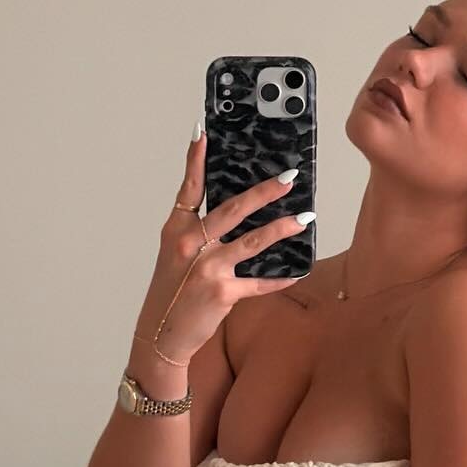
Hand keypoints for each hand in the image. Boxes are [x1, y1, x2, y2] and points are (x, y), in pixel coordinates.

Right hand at [136, 126, 311, 365]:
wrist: (161, 334)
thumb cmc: (171, 291)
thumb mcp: (176, 254)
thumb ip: (198, 231)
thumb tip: (234, 210)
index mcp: (176, 229)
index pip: (189, 188)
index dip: (196, 159)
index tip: (204, 132)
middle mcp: (191, 244)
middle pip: (233, 209)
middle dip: (264, 191)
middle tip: (288, 177)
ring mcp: (207, 268)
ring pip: (253, 241)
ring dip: (282, 228)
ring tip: (304, 218)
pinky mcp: (223, 292)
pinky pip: (259, 282)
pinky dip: (279, 279)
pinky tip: (297, 272)